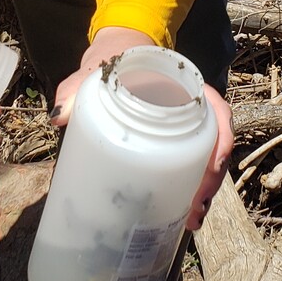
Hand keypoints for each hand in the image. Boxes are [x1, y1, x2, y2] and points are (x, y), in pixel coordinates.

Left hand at [52, 28, 231, 230]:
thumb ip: (77, 88)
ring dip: (204, 192)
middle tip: (197, 205)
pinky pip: (190, 169)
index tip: (215, 163)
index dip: (222, 137)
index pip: (216, 109)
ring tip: (193, 219)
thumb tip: (59, 113)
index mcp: (185, 86)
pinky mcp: (172, 147)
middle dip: (211, 178)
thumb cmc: (114, 63)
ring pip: (206, 162)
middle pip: (215, 145)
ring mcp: (184, 130)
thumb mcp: (96, 72)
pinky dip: (190, 192)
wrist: (114, 62)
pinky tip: (183, 216)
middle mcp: (192, 109)